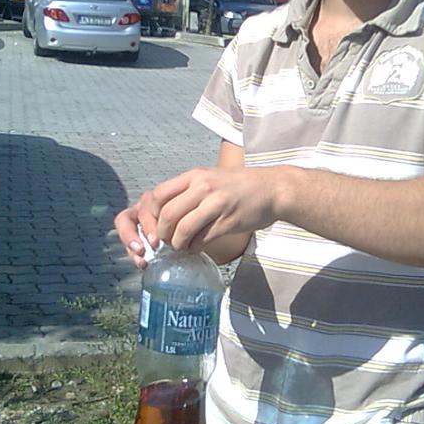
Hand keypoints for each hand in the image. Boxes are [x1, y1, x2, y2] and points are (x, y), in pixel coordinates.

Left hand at [114, 166, 280, 264]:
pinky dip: (194, 247)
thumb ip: (188, 190)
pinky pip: (201, 239)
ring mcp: (216, 204)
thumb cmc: (240, 185)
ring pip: (183, 229)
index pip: (159, 194)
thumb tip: (164, 212)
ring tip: (181, 246)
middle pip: (168, 215)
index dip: (151, 214)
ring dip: (177, 244)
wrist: (272, 189)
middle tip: (165, 241)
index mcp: (195, 176)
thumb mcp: (211, 177)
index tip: (155, 225)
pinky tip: (196, 247)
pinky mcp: (228, 222)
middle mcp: (203, 187)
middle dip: (162, 234)